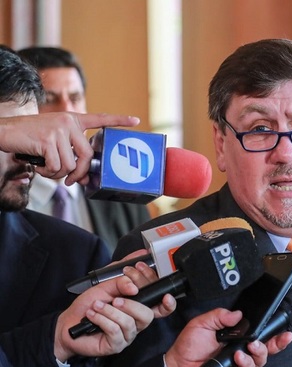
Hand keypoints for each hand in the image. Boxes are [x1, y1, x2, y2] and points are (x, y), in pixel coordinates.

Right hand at [0, 112, 138, 184]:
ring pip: (71, 164)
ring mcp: (59, 129)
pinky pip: (56, 166)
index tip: (136, 121)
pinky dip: (48, 172)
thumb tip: (83, 178)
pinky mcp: (48, 139)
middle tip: (70, 181)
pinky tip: (39, 166)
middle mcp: (69, 122)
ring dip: (59, 174)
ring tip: (47, 169)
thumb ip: (71, 155)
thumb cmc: (31, 138)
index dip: (119, 120)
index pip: (101, 118)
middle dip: (80, 173)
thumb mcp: (54, 143)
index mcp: (73, 120)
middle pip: (88, 156)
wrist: (5, 131)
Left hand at [53, 251, 175, 361]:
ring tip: (97, 306)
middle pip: (148, 315)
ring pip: (130, 322)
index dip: (168, 303)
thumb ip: (121, 280)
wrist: (68, 322)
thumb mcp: (105, 286)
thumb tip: (134, 284)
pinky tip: (93, 315)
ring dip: (111, 311)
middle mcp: (136, 321)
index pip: (160, 306)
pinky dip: (103, 319)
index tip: (166, 295)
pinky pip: (116, 331)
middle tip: (116, 298)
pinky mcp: (116, 344)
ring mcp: (127, 334)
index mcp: (138, 306)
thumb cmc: (89, 304)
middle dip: (132, 304)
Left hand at [165, 308, 291, 366]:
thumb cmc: (189, 347)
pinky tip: (239, 356)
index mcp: (236, 336)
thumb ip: (220, 316)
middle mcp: (241, 350)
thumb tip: (238, 314)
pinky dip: (246, 362)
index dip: (272, 330)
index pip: (258, 332)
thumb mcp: (203, 323)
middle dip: (278, 342)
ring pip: (260, 359)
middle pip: (266, 347)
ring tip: (253, 345)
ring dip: (260, 351)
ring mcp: (240, 364)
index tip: (281, 326)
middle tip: (282, 337)